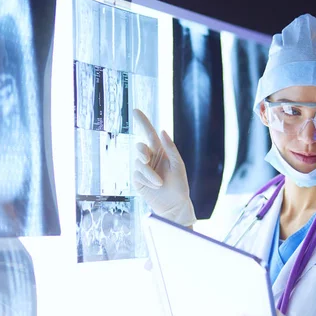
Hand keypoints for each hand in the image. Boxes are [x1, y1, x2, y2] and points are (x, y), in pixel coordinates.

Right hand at [132, 109, 196, 226]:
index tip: (136, 110)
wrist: (174, 205)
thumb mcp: (178, 165)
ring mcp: (143, 169)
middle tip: (147, 158)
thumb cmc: (179, 185)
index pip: (149, 133)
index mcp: (161, 151)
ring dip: (149, 173)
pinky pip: (137, 174)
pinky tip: (154, 186)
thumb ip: (170, 148)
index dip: (143, 122)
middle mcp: (150, 158)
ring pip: (138, 163)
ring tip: (160, 183)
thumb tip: (162, 131)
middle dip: (142, 152)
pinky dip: (147, 180)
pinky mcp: (138, 180)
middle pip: (139, 147)